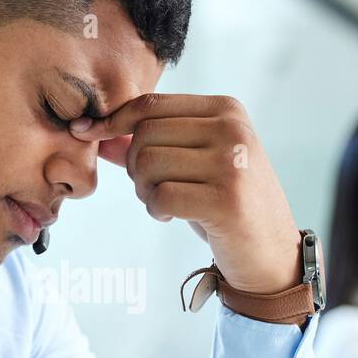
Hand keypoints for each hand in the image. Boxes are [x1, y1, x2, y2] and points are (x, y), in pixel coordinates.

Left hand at [70, 93, 302, 293]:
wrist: (271, 252)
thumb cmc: (224, 205)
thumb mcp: (191, 165)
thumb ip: (148, 144)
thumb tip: (94, 132)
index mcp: (226, 110)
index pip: (151, 104)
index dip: (112, 120)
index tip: (85, 132)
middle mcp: (232, 130)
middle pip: (144, 134)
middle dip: (134, 165)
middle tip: (152, 188)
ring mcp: (232, 164)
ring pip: (148, 163)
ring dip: (144, 190)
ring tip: (164, 202)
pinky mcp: (227, 200)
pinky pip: (160, 196)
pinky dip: (156, 210)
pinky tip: (172, 215)